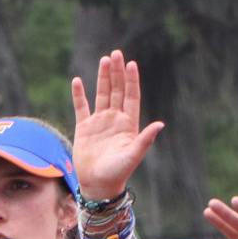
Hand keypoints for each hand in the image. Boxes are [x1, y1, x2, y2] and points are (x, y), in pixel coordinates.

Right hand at [70, 49, 164, 200]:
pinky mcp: (84, 128)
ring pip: (101, 94)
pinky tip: (77, 81)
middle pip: (116, 90)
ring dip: (102, 78)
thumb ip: (145, 139)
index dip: (131, 80)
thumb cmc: (118, 172)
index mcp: (129, 123)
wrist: (98, 184)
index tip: (131, 64)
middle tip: (116, 54)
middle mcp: (115, 119)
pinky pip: (81, 108)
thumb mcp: (133, 155)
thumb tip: (160, 124)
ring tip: (104, 60)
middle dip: (116, 72)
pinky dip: (79, 95)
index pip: (131, 96)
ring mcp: (99, 122)